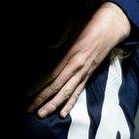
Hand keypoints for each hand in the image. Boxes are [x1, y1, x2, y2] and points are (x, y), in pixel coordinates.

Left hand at [28, 2, 129, 117]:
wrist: (111, 27)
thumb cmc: (89, 24)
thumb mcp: (72, 25)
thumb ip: (59, 37)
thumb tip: (48, 48)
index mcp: (71, 54)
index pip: (51, 74)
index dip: (38, 84)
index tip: (26, 93)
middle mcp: (77, 67)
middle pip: (56, 87)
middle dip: (41, 99)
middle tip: (28, 109)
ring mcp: (84, 73)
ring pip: (66, 93)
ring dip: (53, 105)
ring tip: (42, 114)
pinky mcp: (89, 75)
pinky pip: (78, 92)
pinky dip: (71, 103)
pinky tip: (63, 113)